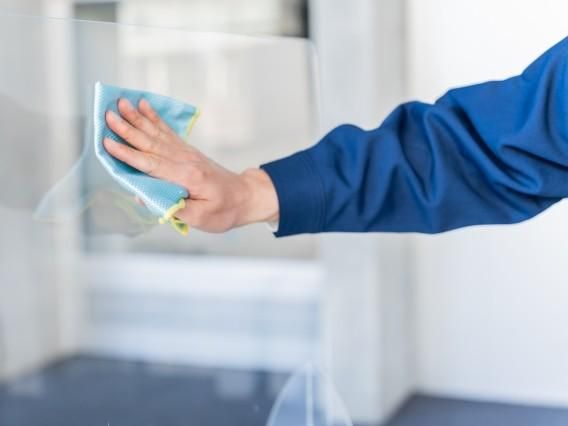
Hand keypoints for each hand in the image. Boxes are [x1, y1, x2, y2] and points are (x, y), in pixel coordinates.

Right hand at [103, 98, 278, 232]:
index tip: (107, 143)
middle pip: (151, 143)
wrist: (246, 197)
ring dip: (137, 118)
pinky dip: (154, 118)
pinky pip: (167, 132)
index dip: (128, 155)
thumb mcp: (201, 218)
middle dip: (127, 129)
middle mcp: (186, 160)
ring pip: (157, 134)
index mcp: (187, 177)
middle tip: (107, 115)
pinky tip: (144, 106)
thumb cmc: (225, 211)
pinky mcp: (187, 152)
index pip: (152, 164)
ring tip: (121, 103)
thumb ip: (174, 209)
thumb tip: (145, 197)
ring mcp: (187, 153)